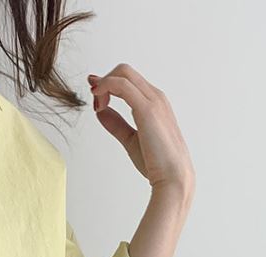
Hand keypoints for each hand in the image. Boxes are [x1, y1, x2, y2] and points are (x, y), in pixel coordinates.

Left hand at [88, 63, 195, 195]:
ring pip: (123, 73)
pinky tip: (98, 103)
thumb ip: (116, 124)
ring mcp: (153, 100)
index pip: (128, 80)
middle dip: (103, 81)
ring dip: (102, 85)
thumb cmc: (156, 162)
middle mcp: (155, 97)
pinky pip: (122, 86)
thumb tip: (100, 112)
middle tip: (93, 101)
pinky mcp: (147, 109)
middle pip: (124, 71)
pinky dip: (106, 88)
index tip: (95, 98)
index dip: (107, 84)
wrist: (172, 177)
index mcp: (154, 102)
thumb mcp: (130, 139)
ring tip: (96, 105)